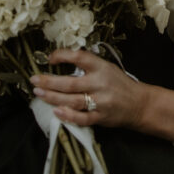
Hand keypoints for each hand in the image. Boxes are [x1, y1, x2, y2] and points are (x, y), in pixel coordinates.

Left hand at [30, 49, 144, 127]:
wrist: (139, 104)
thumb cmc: (119, 83)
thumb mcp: (107, 68)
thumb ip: (89, 66)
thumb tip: (62, 61)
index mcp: (102, 67)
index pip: (80, 57)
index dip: (63, 55)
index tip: (49, 57)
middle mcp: (100, 83)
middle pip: (70, 83)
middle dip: (49, 81)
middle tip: (34, 80)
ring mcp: (100, 101)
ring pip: (72, 101)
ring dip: (52, 97)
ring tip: (39, 93)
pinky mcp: (101, 117)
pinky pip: (81, 118)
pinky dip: (68, 116)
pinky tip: (56, 111)